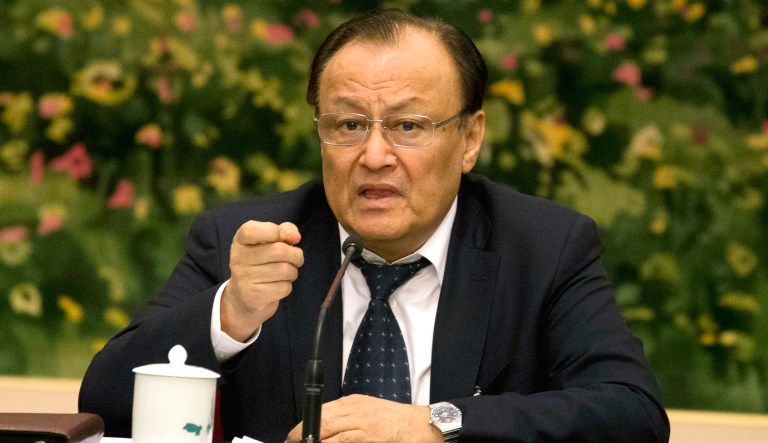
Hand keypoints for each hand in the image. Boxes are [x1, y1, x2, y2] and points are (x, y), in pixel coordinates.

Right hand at [221, 221, 303, 340]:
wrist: (244, 297)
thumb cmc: (262, 263)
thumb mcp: (269, 241)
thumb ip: (285, 230)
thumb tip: (294, 236)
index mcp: (240, 241)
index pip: (251, 230)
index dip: (274, 231)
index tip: (286, 237)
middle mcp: (238, 258)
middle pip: (279, 251)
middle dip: (296, 255)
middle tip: (295, 258)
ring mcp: (244, 278)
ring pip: (284, 270)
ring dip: (293, 272)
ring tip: (286, 273)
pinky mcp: (253, 296)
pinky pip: (283, 287)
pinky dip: (287, 286)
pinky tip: (277, 285)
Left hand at [286, 394, 442, 441]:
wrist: (421, 425)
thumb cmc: (397, 423)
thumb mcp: (370, 416)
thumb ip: (351, 422)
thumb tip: (330, 434)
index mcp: (354, 402)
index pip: (323, 409)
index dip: (306, 423)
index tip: (295, 435)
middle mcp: (356, 407)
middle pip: (322, 416)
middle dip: (303, 431)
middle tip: (292, 441)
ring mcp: (362, 419)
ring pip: (328, 425)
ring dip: (312, 437)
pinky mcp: (370, 432)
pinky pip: (342, 438)